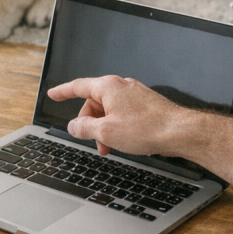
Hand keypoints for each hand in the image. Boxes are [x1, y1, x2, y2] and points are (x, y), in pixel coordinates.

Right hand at [47, 76, 192, 156]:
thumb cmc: (147, 128)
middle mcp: (121, 86)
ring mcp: (134, 95)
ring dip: (105, 129)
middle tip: (93, 142)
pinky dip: (118, 127)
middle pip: (94, 103)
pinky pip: (123, 113)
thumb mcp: (106, 132)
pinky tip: (124, 141)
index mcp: (108, 87)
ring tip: (111, 146)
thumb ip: (85, 128)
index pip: (78, 86)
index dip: (62, 92)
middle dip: (90, 124)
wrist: (179, 131)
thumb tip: (74, 126)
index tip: (53, 94)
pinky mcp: (145, 104)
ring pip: (109, 110)